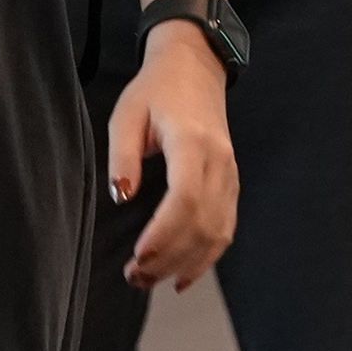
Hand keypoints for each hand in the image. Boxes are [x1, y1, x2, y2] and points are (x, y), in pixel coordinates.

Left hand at [110, 22, 238, 290]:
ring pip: (217, 233)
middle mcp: (219, 162)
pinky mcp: (231, 186)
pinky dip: (205, 259)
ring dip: (184, 264)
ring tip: (147, 280)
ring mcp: (230, 176)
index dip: (164, 232)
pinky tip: (180, 277)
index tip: (139, 255)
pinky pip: (225, 230)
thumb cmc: (154, 91)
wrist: (194, 70)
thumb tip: (120, 197)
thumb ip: (122, 156)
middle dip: (169, 257)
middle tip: (133, 276)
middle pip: (203, 223)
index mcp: (192, 141)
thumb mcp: (126, 114)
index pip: (186, 197)